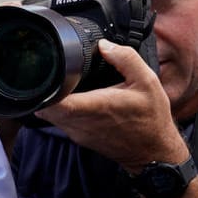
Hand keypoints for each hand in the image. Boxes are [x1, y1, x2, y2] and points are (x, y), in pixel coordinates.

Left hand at [35, 40, 184, 170]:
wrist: (154, 153)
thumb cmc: (151, 119)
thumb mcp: (147, 82)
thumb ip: (126, 59)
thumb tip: (104, 44)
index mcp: (94, 106)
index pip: (54, 101)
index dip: (44, 89)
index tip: (45, 74)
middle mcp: (80, 122)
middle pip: (44, 105)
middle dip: (45, 89)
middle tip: (54, 75)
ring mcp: (76, 132)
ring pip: (48, 114)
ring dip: (52, 100)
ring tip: (63, 85)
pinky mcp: (77, 138)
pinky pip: (59, 121)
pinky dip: (61, 110)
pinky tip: (74, 100)